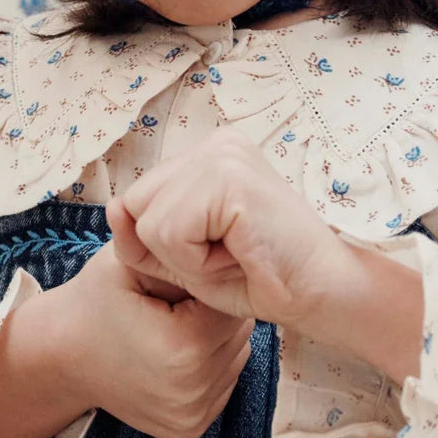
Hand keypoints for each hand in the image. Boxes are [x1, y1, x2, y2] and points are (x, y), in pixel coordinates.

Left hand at [104, 126, 347, 328]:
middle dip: (172, 248)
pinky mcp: (229, 178)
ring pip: (149, 222)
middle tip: (230, 255)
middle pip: (137, 205)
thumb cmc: (263, 279)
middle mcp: (217, 143)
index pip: (140, 199)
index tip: (221, 251)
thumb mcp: (188, 258)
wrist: (325, 294)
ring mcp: (224, 155)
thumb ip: (145, 235)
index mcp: (212, 153)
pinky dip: (197, 264)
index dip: (163, 243)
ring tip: (235, 255)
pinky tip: (240, 256)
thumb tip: (112, 210)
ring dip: (186, 260)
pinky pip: (169, 234)